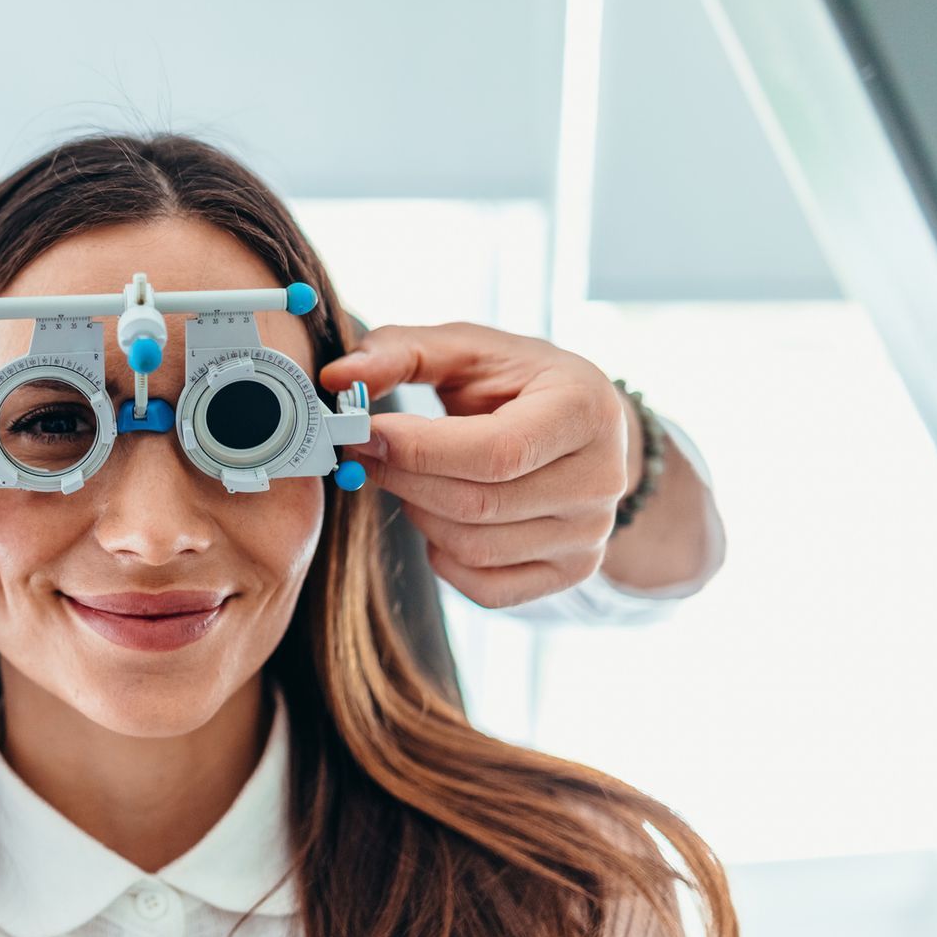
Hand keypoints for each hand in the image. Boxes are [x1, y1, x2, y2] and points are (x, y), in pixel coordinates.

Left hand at [320, 323, 629, 607]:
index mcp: (583, 409)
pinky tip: (440, 519)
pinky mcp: (574, 572)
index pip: (495, 452)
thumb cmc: (515, 382)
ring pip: (475, 548)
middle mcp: (601, 478)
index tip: (366, 434)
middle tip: (368, 457)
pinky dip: (445, 558)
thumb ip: (398, 351)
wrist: (580, 427)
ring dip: (421, 514)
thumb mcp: (465, 349)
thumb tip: (336, 377)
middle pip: (478, 505)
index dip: (418, 451)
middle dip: (405, 481)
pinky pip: (488, 587)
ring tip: (413, 480)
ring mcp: (591, 533)